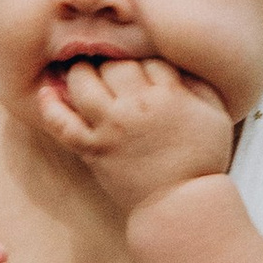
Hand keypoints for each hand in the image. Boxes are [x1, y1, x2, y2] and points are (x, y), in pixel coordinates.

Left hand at [28, 55, 233, 215]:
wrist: (181, 204)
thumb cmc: (202, 159)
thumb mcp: (216, 114)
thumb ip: (198, 82)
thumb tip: (175, 62)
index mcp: (169, 94)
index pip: (147, 58)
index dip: (144, 61)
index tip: (143, 71)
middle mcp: (136, 106)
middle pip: (113, 65)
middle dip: (112, 62)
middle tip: (109, 65)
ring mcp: (111, 127)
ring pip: (83, 83)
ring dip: (80, 72)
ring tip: (83, 71)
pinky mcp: (93, 149)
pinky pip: (62, 123)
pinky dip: (50, 106)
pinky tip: (46, 92)